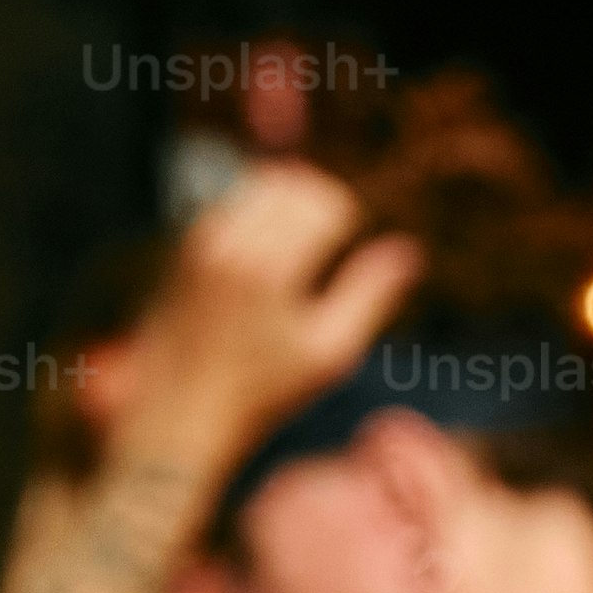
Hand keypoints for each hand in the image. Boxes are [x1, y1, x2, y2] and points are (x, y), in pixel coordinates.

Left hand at [111, 161, 419, 461]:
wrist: (184, 407)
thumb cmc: (265, 390)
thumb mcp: (329, 353)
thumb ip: (370, 296)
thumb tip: (409, 253)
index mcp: (272, 267)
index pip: (327, 205)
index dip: (350, 224)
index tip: (351, 254)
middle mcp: (233, 241)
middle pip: (296, 185)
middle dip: (322, 206)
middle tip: (332, 246)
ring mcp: (205, 238)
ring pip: (263, 185)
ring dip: (292, 204)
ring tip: (303, 248)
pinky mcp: (188, 244)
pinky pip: (236, 202)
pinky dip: (260, 214)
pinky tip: (270, 255)